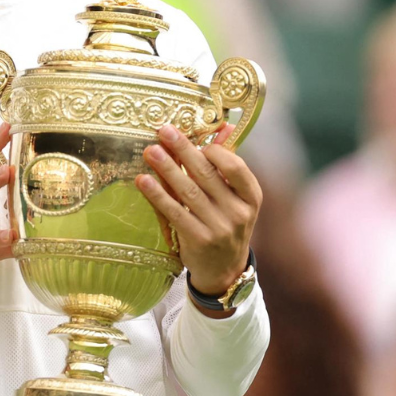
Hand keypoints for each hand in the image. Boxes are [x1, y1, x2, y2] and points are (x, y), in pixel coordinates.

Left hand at [136, 123, 261, 303]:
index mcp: (251, 197)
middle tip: (163, 131)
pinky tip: (143, 181)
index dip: (214, 151)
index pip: (236, 167)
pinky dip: (158, 196)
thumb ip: (227, 163)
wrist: (223, 270)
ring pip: (189, 192)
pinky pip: (175, 213)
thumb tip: (225, 125)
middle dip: (183, 151)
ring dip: (167, 169)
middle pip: (207, 175)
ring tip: (150, 151)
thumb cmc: (226, 222)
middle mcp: (239, 212)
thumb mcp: (235, 196)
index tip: (193, 138)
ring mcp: (220, 228)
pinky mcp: (199, 240)